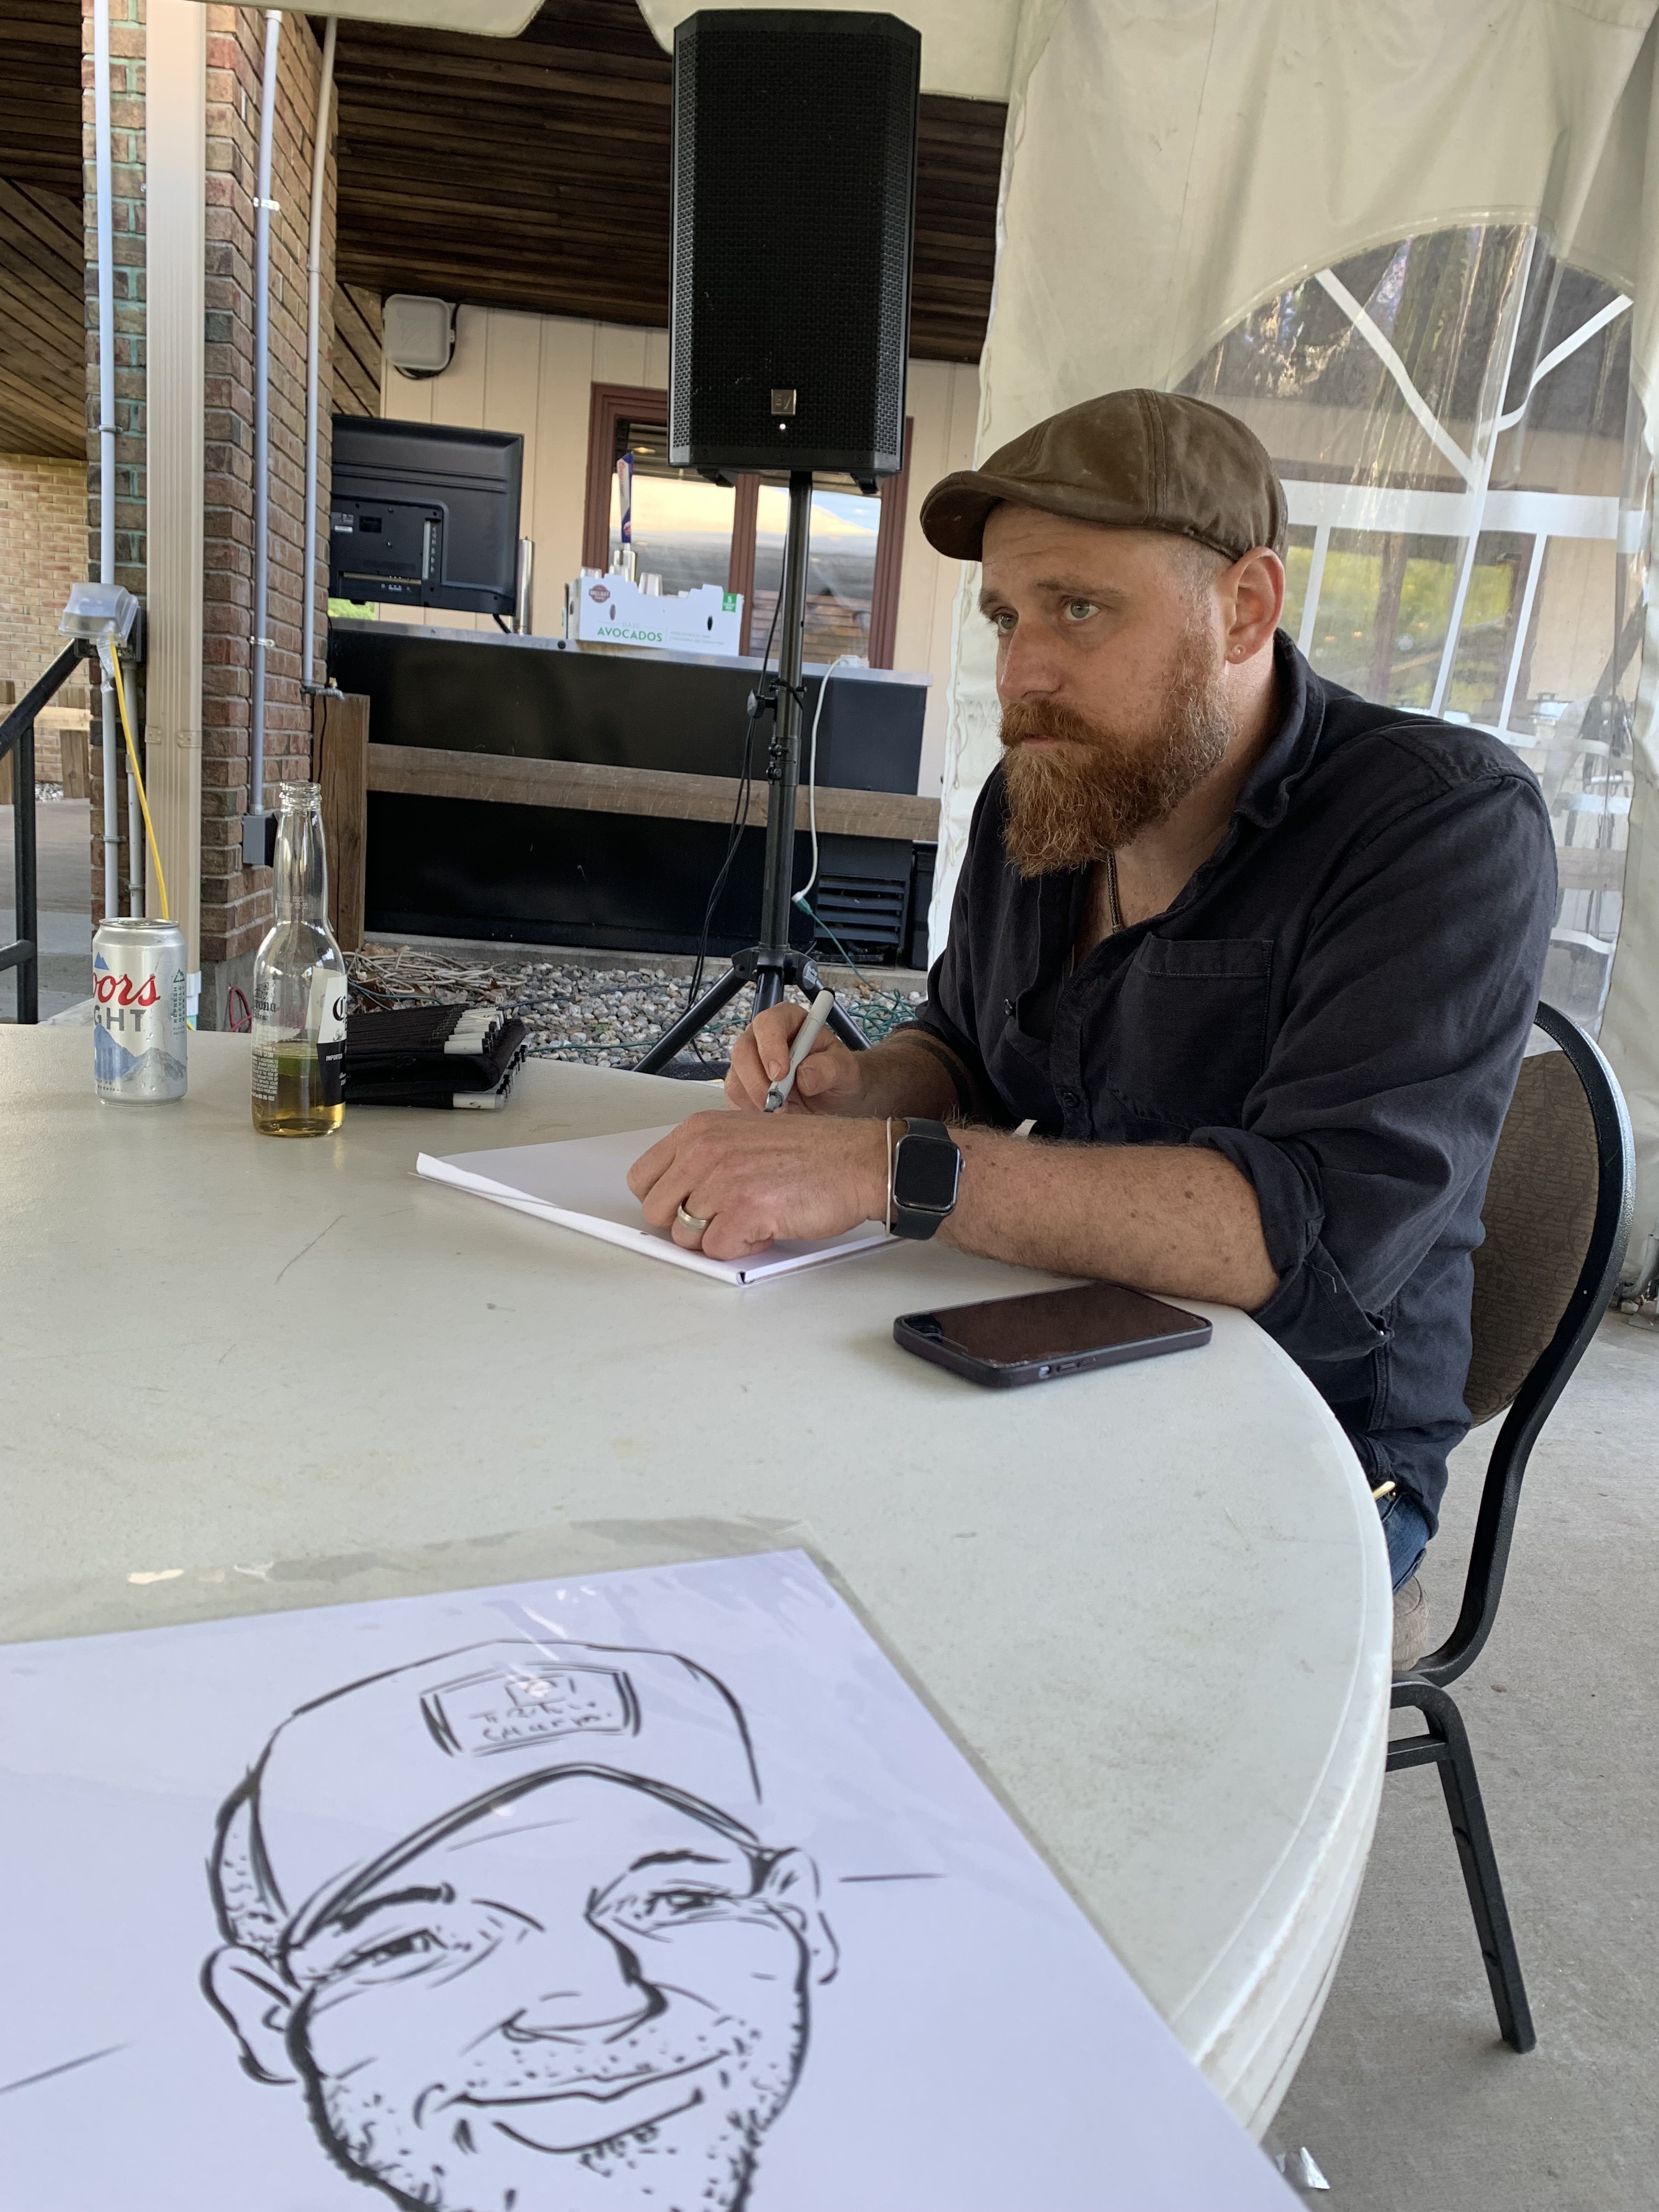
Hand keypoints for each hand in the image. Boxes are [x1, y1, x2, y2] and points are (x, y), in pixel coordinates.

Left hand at [627, 1111, 888, 1259]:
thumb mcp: (742, 1135)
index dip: (666, 1201)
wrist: (856, 1160)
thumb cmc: (810, 1152)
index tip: (688, 1206)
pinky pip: (718, 1251)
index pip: (643, 1179)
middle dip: (688, 1224)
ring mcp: (723, 1180)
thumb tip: (675, 1195)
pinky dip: (744, 1247)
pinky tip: (767, 1226)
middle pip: (658, 1212)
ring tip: (755, 1215)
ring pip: (687, 1237)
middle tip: (725, 1215)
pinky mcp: (746, 1209)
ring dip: (722, 1236)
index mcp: (699, 1130)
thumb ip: (703, 1158)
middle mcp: (705, 1151)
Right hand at [725, 1000, 865, 1114]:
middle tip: (778, 1103)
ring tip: (784, 1112)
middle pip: (743, 1050)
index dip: (770, 1046)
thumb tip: (804, 1077)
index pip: (769, 1023)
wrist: (833, 1097)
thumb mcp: (846, 1070)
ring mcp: (749, 1062)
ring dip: (755, 1100)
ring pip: (735, 1078)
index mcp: (789, 1021)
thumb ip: (831, 1068)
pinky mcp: (742, 1086)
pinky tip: (773, 1116)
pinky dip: (750, 1111)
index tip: (780, 1073)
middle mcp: (763, 1037)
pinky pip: (735, 1098)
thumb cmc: (838, 1075)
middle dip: (757, 1080)